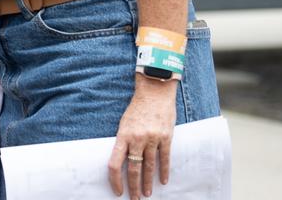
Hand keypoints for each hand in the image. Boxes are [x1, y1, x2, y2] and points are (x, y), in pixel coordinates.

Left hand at [108, 78, 176, 198]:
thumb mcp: (124, 123)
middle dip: (132, 186)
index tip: (117, 190)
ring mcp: (152, 138)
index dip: (115, 180)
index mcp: (123, 136)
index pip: (115, 163)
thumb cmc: (137, 108)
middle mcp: (137, 139)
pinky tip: (163, 181)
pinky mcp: (166, 137)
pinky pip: (164, 159)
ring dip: (148, 183)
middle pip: (133, 169)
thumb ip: (123, 141)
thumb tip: (121, 161)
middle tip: (133, 199)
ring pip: (149, 167)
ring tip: (146, 194)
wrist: (155, 92)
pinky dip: (164, 171)